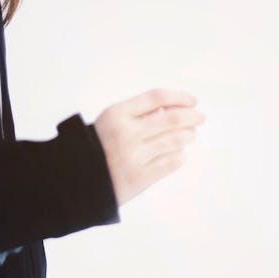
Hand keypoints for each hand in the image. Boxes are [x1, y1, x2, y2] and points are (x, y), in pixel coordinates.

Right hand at [93, 88, 203, 205]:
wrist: (77, 180)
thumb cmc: (97, 149)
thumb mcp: (109, 122)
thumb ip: (136, 114)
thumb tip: (171, 109)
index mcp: (118, 114)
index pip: (157, 98)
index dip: (179, 98)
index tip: (192, 101)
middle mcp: (126, 133)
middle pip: (170, 119)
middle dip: (191, 117)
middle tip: (200, 118)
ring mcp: (133, 156)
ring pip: (173, 141)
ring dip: (188, 136)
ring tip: (191, 135)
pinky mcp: (139, 178)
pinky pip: (169, 163)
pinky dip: (179, 157)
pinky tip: (181, 154)